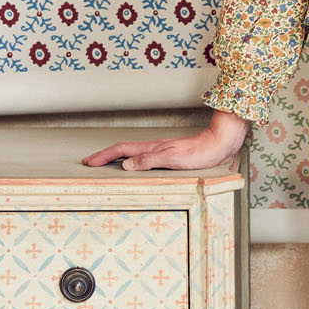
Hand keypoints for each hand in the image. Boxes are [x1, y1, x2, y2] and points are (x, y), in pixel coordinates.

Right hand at [81, 108, 248, 171]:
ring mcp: (161, 149)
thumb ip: (150, 160)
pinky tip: (133, 164)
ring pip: (131, 152)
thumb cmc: (200, 153)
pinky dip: (130, 159)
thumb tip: (125, 164)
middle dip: (104, 155)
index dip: (104, 156)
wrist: (219, 143)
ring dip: (115, 157)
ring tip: (104, 163)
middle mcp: (154, 147)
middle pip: (123, 149)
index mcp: (152, 148)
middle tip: (89, 162)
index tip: (89, 162)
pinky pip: (142, 156)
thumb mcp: (174, 159)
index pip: (121, 150)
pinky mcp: (169, 153)